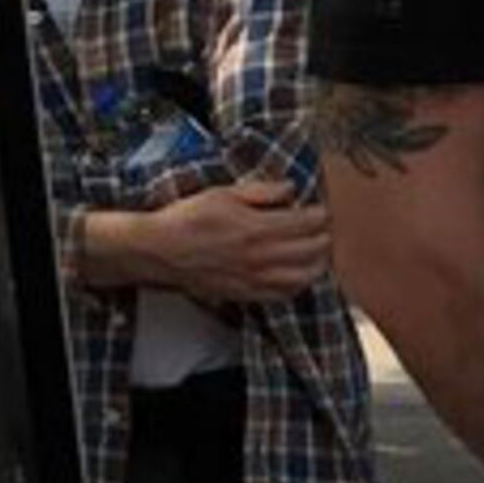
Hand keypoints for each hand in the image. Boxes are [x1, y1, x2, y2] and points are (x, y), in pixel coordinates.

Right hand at [137, 177, 334, 304]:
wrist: (159, 251)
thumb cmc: (187, 219)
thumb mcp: (223, 194)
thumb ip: (262, 192)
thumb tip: (291, 188)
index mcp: (259, 228)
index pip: (308, 223)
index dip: (320, 215)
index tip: (320, 210)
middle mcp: (263, 256)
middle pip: (314, 250)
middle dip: (324, 237)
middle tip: (323, 229)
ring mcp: (257, 278)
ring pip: (306, 276)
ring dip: (318, 263)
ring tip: (317, 252)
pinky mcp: (248, 294)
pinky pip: (285, 294)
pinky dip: (299, 284)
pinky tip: (298, 275)